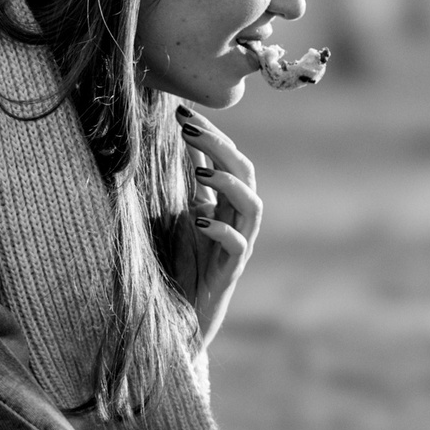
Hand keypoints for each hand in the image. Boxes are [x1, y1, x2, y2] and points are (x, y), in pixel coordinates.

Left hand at [170, 104, 260, 347]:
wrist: (183, 317)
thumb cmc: (183, 264)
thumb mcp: (179, 214)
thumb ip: (186, 183)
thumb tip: (177, 138)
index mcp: (226, 203)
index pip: (228, 158)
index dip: (210, 133)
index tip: (182, 112)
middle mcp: (237, 220)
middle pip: (245, 172)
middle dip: (219, 146)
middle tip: (189, 128)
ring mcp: (238, 245)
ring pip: (252, 205)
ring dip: (228, 183)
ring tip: (199, 170)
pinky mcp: (230, 271)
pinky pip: (238, 246)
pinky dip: (221, 229)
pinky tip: (198, 219)